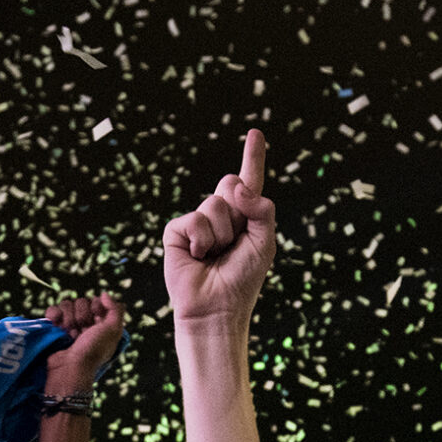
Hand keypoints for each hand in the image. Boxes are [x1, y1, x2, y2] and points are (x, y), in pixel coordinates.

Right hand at [43, 293, 125, 395]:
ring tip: (70, 334)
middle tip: (82, 332)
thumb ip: (115, 309)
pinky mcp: (54, 328)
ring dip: (68, 319)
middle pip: (81, 302)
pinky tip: (56, 324)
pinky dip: (53, 314)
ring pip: (66, 305)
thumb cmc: (94, 350)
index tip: (96, 322)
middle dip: (81, 316)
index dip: (96, 308)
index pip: (96, 301)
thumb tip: (103, 294)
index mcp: (101, 324)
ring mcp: (69, 325)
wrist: (70, 368)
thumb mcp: (113, 330)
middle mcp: (85, 323)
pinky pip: (53, 310)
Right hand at [164, 131, 277, 336]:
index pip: (249, 181)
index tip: (256, 133)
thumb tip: (235, 186)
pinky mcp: (176, 232)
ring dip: (221, 233)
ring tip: (216, 256)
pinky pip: (193, 220)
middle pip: (229, 183)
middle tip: (233, 241)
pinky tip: (198, 258)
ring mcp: (196, 223)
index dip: (253, 157)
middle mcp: (220, 216)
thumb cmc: (243, 281)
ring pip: (214, 204)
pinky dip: (200, 240)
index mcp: (244, 217)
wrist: (217, 309)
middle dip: (237, 210)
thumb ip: (261, 208)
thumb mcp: (265, 242)